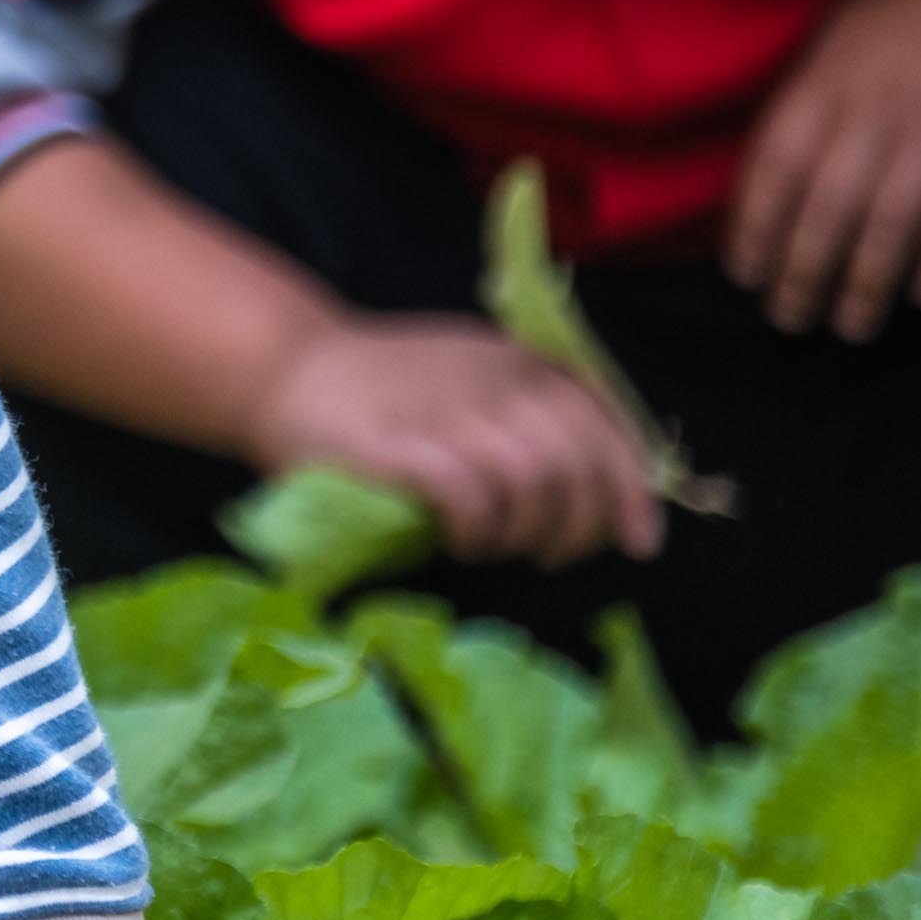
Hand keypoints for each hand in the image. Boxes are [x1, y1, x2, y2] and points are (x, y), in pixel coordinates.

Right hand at [247, 315, 658, 565]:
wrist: (282, 371)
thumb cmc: (382, 391)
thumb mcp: (474, 382)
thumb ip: (532, 417)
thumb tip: (596, 492)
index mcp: (521, 364)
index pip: (605, 427)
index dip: (630, 491)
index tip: (638, 544)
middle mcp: (494, 380)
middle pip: (574, 461)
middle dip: (577, 525)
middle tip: (548, 555)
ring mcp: (444, 410)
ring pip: (530, 479)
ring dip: (522, 531)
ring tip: (492, 546)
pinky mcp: (396, 445)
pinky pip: (468, 494)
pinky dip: (476, 528)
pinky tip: (456, 539)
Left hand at [729, 0, 920, 340]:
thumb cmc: (901, 5)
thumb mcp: (837, 29)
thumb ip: (805, 96)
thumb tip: (765, 177)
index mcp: (824, 78)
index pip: (773, 166)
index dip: (753, 227)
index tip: (743, 274)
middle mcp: (873, 105)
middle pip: (825, 206)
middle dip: (802, 272)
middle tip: (787, 317)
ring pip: (889, 220)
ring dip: (864, 283)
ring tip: (848, 326)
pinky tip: (917, 299)